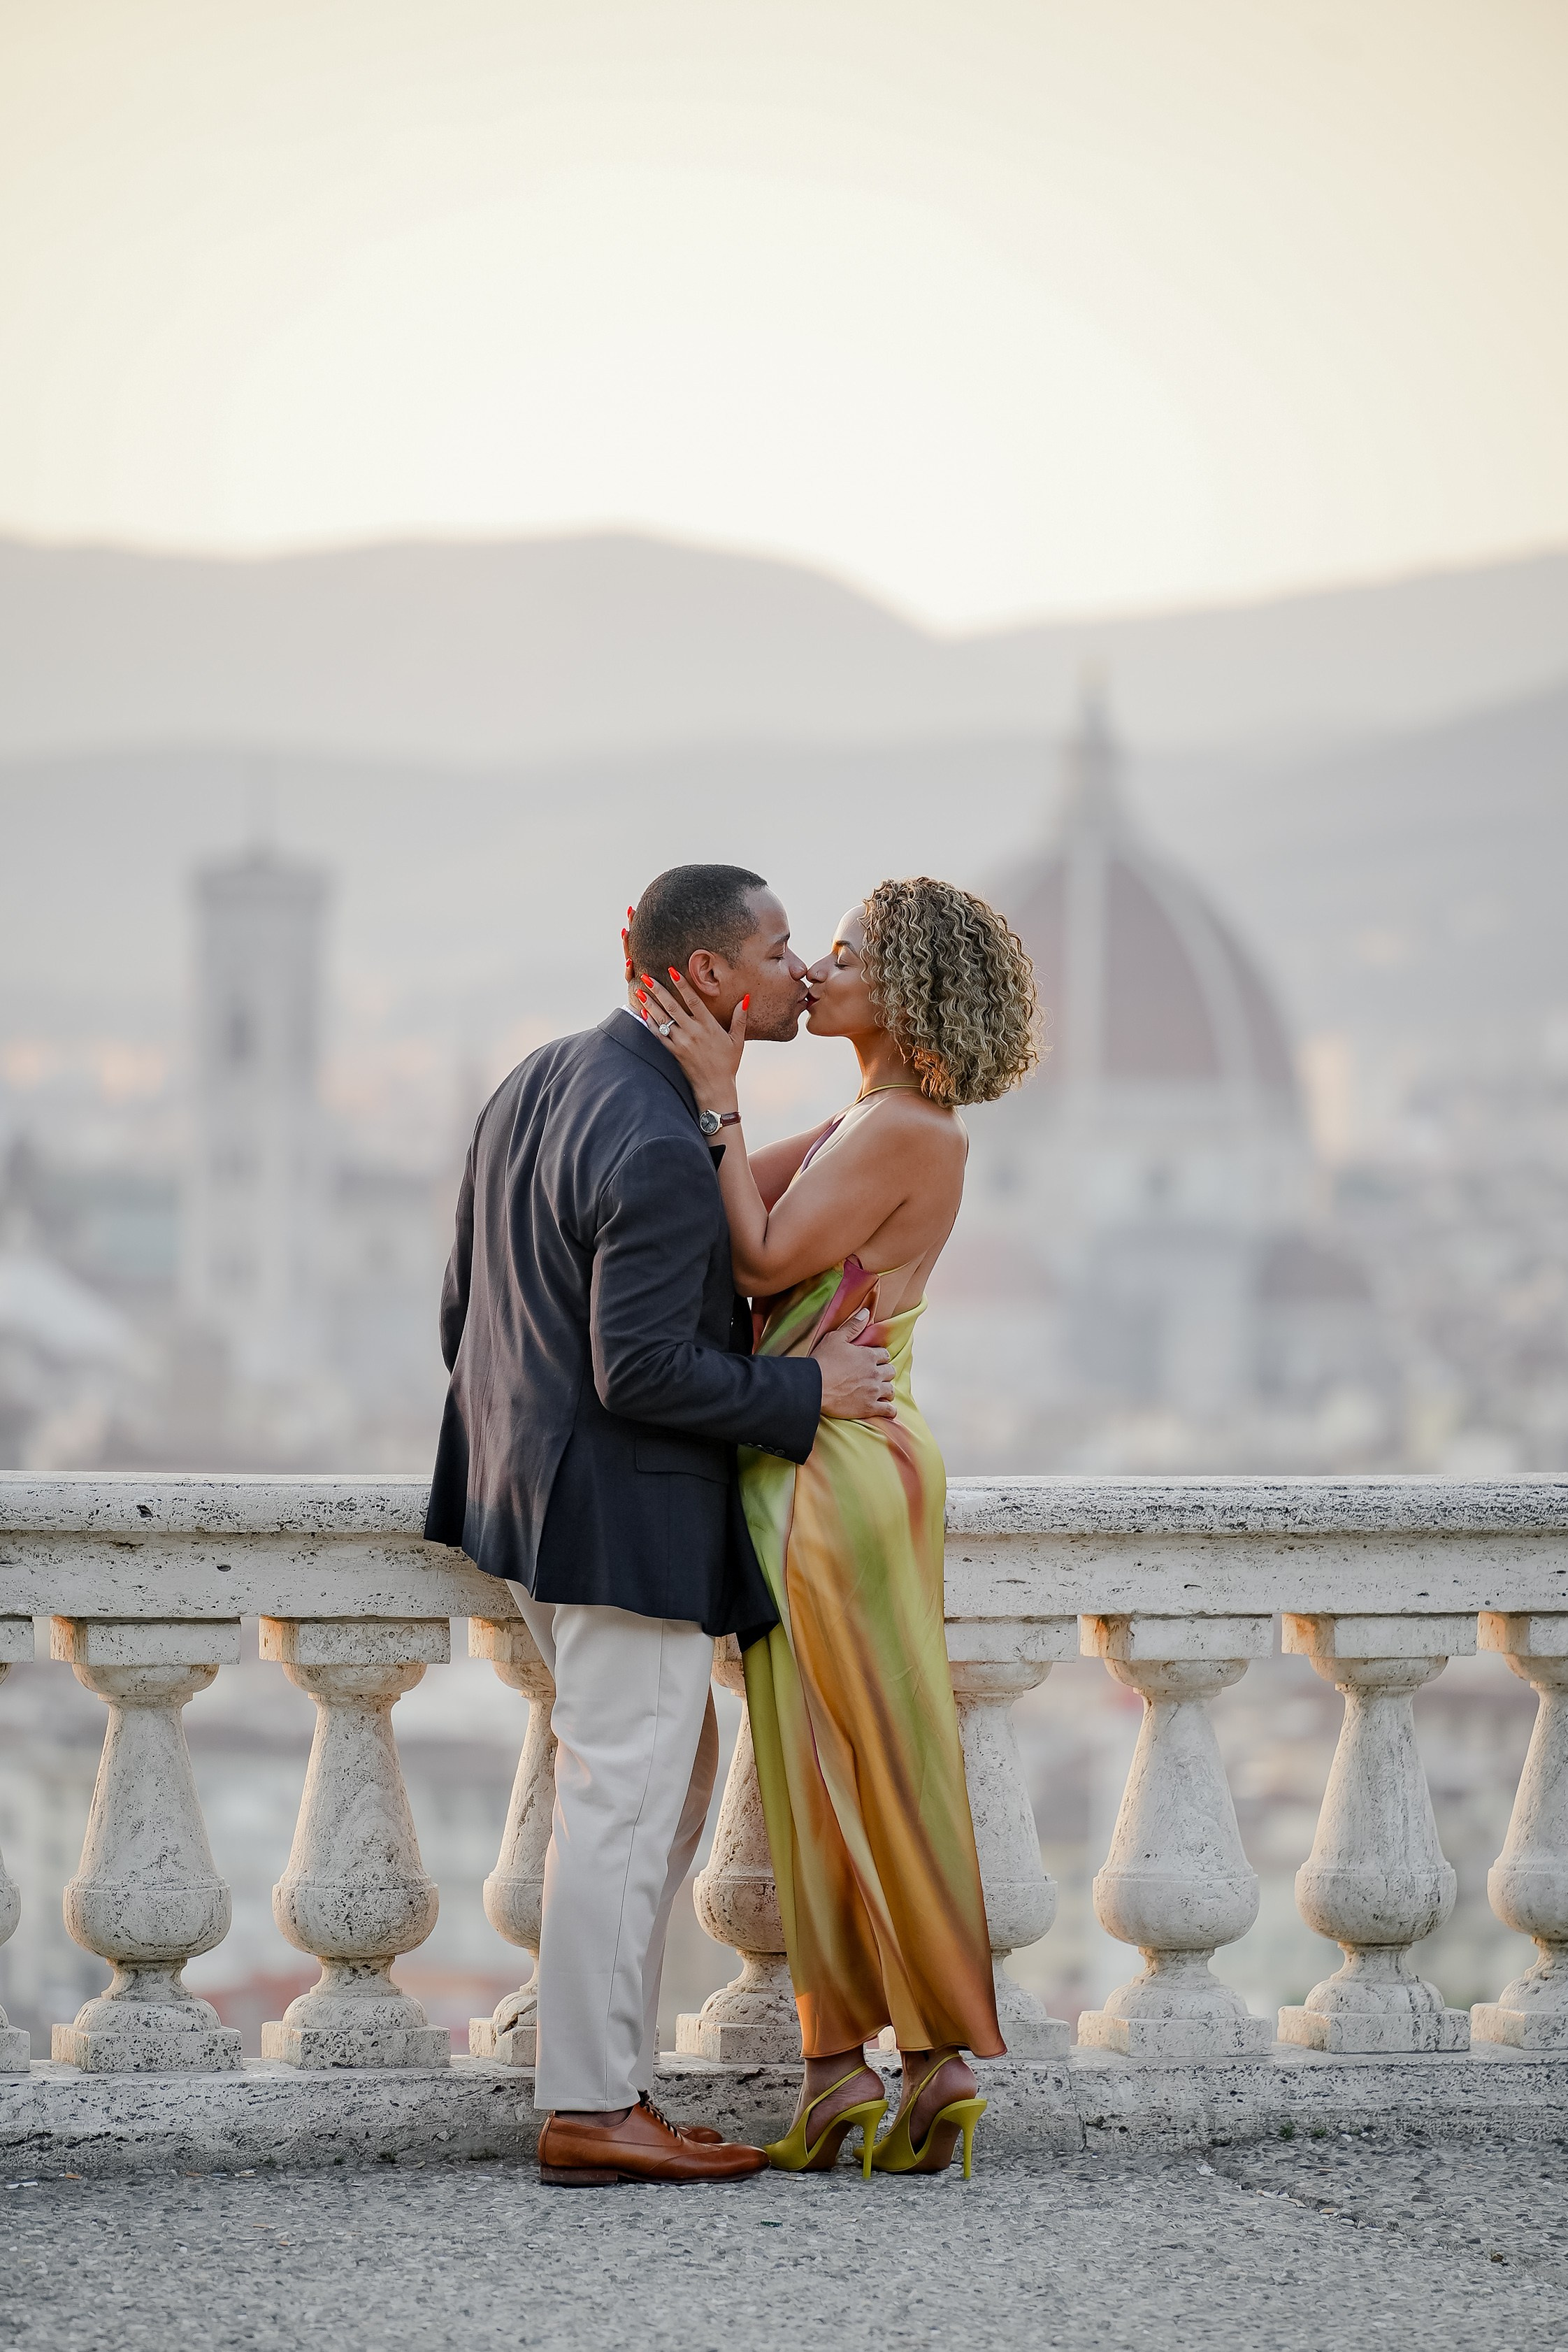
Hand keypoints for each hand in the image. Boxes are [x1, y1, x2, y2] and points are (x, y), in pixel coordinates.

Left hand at [636, 969, 745, 1112]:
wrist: (715, 1087)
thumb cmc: (728, 1063)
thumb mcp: (737, 1040)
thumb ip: (740, 1018)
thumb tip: (745, 998)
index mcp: (708, 1026)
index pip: (693, 1001)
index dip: (682, 985)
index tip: (672, 971)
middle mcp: (693, 1032)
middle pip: (672, 1007)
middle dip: (658, 991)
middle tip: (646, 977)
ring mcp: (681, 1043)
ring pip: (663, 1020)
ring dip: (650, 1005)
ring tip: (640, 992)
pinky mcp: (674, 1053)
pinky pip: (659, 1036)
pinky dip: (651, 1024)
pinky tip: (643, 1013)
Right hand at [812, 1308, 895, 1420]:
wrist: (814, 1386)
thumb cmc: (823, 1361)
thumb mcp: (836, 1338)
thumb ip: (853, 1326)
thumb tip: (867, 1312)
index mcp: (868, 1356)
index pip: (884, 1354)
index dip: (880, 1357)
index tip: (874, 1360)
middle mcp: (875, 1373)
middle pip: (890, 1372)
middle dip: (885, 1373)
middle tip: (876, 1375)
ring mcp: (873, 1391)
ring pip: (890, 1390)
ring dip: (886, 1390)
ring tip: (880, 1392)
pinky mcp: (869, 1408)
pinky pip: (888, 1410)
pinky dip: (889, 1410)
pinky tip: (887, 1410)